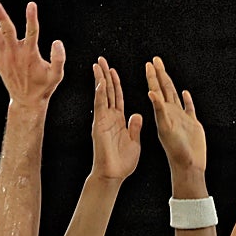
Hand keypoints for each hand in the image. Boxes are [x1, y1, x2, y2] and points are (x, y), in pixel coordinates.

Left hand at [0, 0, 65, 109]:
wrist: (26, 101)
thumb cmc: (43, 87)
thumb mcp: (57, 75)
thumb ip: (59, 59)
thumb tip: (57, 42)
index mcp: (30, 55)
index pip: (32, 32)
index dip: (32, 18)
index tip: (32, 4)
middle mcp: (15, 54)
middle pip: (7, 31)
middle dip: (1, 16)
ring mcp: (4, 57)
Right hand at [90, 56, 141, 181]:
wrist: (113, 174)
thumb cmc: (122, 162)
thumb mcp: (134, 141)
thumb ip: (135, 127)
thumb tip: (137, 115)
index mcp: (118, 120)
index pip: (117, 97)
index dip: (115, 83)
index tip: (112, 70)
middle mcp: (109, 118)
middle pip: (108, 92)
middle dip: (105, 75)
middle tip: (101, 60)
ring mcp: (103, 120)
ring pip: (102, 95)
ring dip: (100, 79)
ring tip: (98, 64)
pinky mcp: (99, 125)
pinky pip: (101, 106)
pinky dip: (101, 94)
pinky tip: (101, 82)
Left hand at [146, 56, 204, 173]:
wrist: (187, 165)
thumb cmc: (175, 150)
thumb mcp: (165, 129)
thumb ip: (160, 110)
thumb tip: (152, 93)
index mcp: (163, 113)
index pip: (156, 90)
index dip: (152, 77)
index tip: (149, 64)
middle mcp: (171, 113)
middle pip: (164, 89)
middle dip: (159, 74)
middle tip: (155, 60)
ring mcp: (181, 118)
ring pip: (174, 96)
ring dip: (170, 83)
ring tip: (165, 72)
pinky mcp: (191, 124)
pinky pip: (189, 108)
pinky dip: (187, 100)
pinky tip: (185, 93)